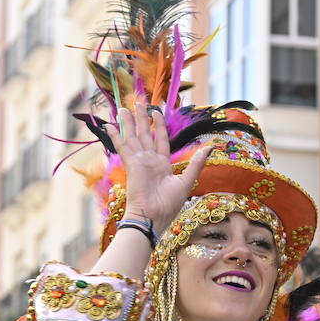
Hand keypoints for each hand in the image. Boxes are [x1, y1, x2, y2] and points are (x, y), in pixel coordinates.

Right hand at [105, 107, 210, 233]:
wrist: (153, 217)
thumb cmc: (169, 205)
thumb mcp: (186, 181)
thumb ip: (196, 163)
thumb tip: (210, 148)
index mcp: (162, 164)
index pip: (160, 139)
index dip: (159, 125)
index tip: (157, 111)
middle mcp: (149, 161)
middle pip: (145, 134)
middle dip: (142, 118)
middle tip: (138, 102)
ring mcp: (139, 162)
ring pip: (133, 137)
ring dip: (128, 122)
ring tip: (123, 108)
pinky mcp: (131, 164)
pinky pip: (122, 146)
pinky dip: (116, 135)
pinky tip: (109, 125)